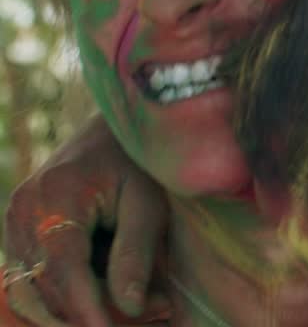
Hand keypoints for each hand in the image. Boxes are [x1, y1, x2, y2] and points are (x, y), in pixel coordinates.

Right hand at [3, 116, 169, 326]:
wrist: (111, 132)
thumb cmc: (137, 163)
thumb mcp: (148, 203)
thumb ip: (135, 254)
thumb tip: (130, 309)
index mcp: (54, 196)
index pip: (62, 268)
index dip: (85, 306)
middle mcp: (22, 211)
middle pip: (49, 285)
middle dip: (95, 309)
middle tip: (158, 311)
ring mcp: (14, 223)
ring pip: (42, 288)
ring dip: (88, 303)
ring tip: (151, 299)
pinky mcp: (20, 233)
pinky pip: (41, 277)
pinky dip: (78, 290)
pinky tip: (119, 288)